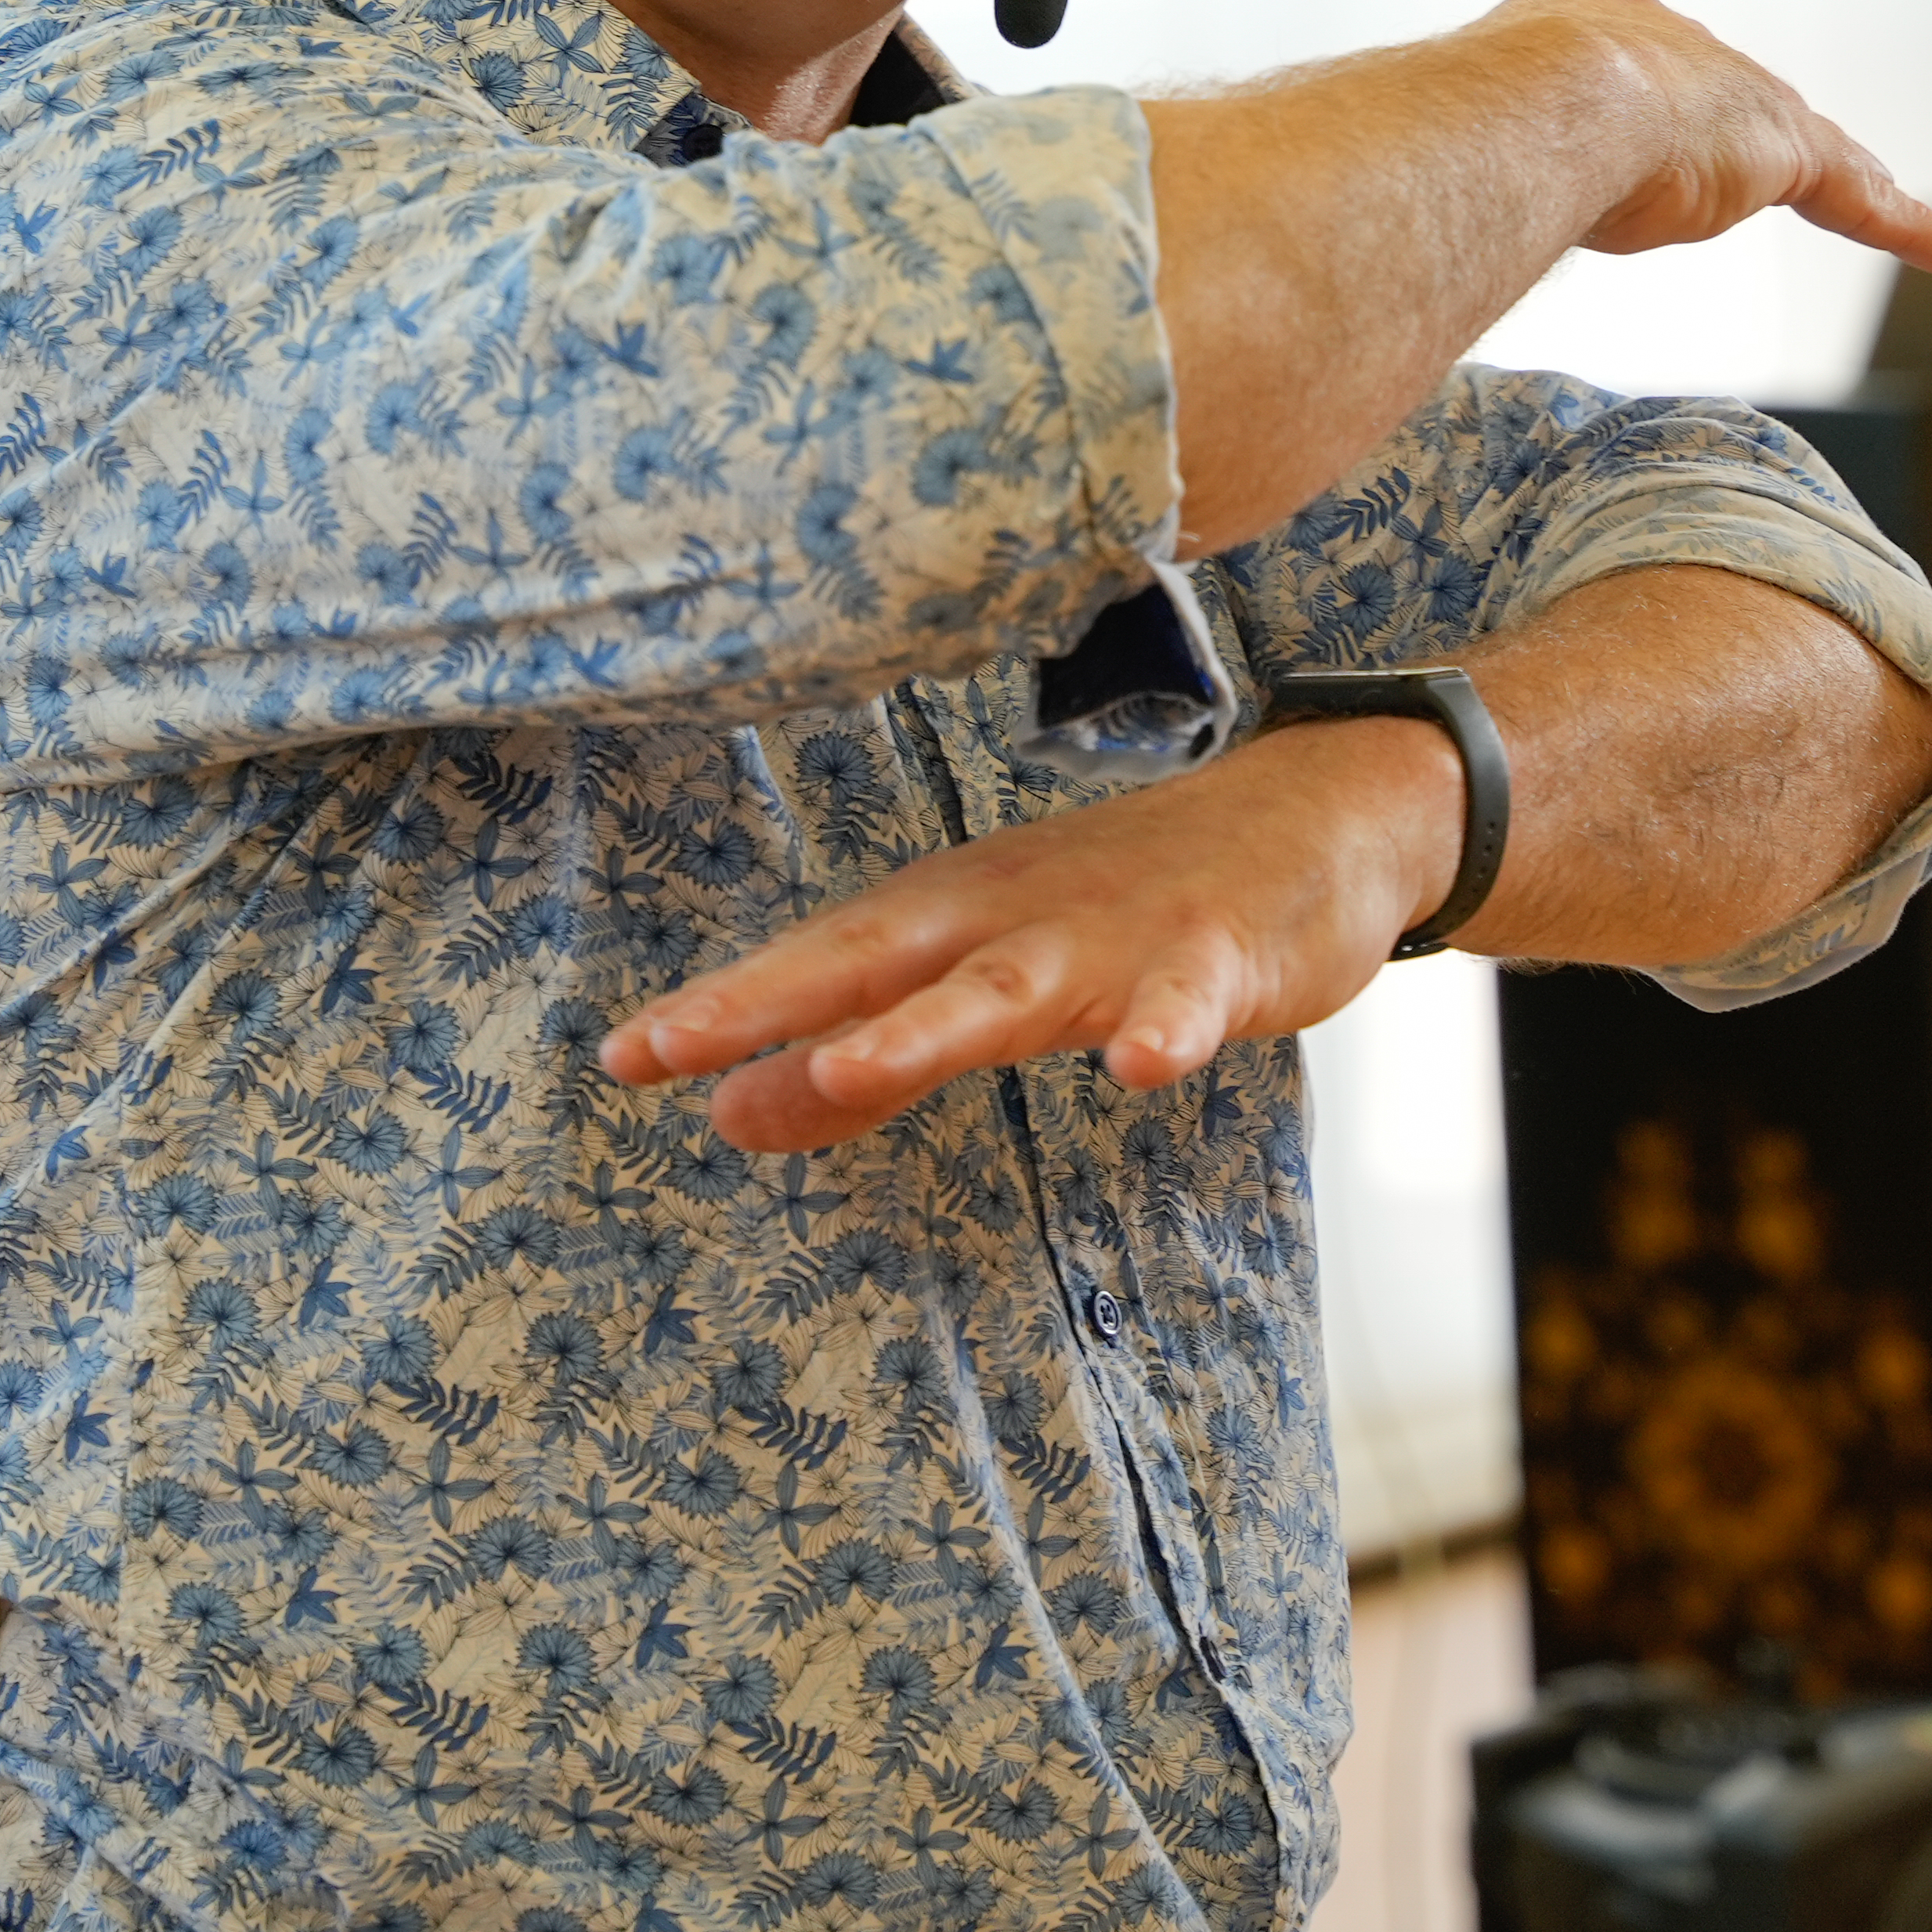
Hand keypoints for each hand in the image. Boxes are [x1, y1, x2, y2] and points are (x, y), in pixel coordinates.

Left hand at [596, 718, 1469, 1151]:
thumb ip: (860, 1050)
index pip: (813, 964)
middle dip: (775, 1005)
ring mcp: (1115, 934)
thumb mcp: (980, 977)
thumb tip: (726, 1112)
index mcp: (949, 916)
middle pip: (877, 961)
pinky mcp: (1216, 959)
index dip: (722, 1008)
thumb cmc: (1123, 909)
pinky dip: (1164, 1031)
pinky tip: (1142, 1070)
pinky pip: (1188, 1002)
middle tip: (677, 1050)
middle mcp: (1011, 915)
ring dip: (929, 1027)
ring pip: (1011, 986)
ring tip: (850, 1068)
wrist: (1311, 819)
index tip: (620, 1058)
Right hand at [1477, 0, 1931, 271]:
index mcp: (1583, 25)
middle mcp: (1667, 40)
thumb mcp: (1469, 151)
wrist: (1539, 103)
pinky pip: (1855, 191)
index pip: (1634, 77)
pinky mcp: (1784, 145)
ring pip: (1802, 141)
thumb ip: (1476, 179)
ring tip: (1880, 206)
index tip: (1641, 151)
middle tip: (1734, 182)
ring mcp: (1729, 88)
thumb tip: (1422, 230)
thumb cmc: (1474, 133)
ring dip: (1836, 178)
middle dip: (1731, 140)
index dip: (1641, 117)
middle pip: (1721, 103)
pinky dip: (1901, 222)